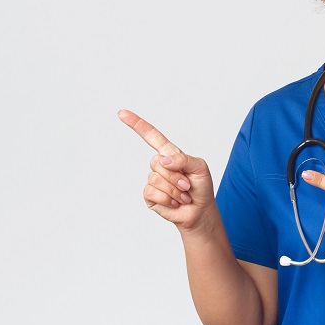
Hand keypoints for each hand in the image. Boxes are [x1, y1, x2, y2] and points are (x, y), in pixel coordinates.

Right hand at [118, 110, 214, 231]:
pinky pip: (152, 192)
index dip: (137, 124)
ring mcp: (153, 180)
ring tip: (183, 196)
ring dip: (174, 191)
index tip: (122, 114)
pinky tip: (174, 203)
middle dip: (176, 176)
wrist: (200, 211)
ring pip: (156, 179)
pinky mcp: (149, 196)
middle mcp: (159, 166)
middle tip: (187, 185)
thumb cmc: (201, 187)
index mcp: (170, 154)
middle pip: (157, 162)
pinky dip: (167, 199)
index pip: (151, 136)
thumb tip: (162, 160)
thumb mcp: (200, 167)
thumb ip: (183, 159)